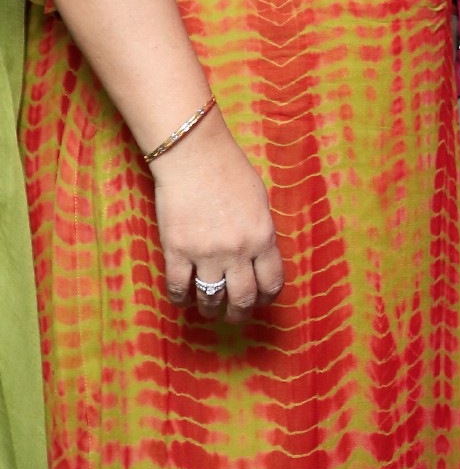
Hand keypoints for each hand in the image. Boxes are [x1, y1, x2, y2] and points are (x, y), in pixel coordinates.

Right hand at [149, 109, 283, 323]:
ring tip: (210, 309)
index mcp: (263, 236)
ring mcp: (205, 254)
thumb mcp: (259, 201)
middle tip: (235, 314)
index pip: (272, 283)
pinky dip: (182, 300)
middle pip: (243, 299)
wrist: (193, 155)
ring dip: (212, 310)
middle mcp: (237, 250)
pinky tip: (184, 298)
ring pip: (211, 300)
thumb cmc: (230, 170)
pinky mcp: (177, 251)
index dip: (268, 297)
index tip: (261, 298)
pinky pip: (179, 289)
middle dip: (240, 312)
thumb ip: (260, 232)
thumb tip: (259, 258)